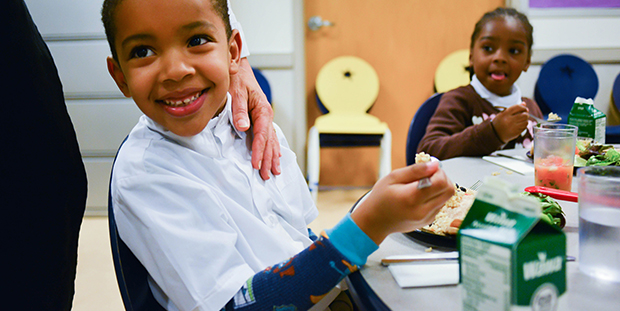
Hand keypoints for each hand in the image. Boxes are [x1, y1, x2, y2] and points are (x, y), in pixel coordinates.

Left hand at [230, 58, 280, 179]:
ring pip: (272, 141)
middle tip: (266, 175)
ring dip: (273, 157)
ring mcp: (265, 118)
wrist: (240, 68)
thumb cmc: (238, 78)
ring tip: (274, 172)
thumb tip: (243, 127)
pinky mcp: (261, 119)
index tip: (256, 164)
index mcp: (262, 109)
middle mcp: (267, 115)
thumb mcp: (236, 91)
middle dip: (268, 159)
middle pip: (269, 141)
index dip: (259, 151)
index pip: (262, 135)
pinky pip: (270, 136)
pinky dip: (273, 148)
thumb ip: (239, 109)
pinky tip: (276, 157)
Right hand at [351, 161, 454, 244]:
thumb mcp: (393, 177)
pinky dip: (436, 196)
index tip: (429, 168)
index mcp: (411, 197)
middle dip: (443, 178)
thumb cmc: (380, 199)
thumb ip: (415, 170)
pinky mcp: (429, 221)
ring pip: (447, 197)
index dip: (439, 171)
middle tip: (428, 174)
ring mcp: (427, 218)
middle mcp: (422, 210)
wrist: (375, 221)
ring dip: (440, 187)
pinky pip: (441, 204)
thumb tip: (434, 164)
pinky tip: (422, 195)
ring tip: (423, 185)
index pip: (440, 182)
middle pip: (449, 190)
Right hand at [492, 102, 528, 142]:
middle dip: (526, 114)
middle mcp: (509, 121)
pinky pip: (524, 127)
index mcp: (504, 114)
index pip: (517, 107)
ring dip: (525, 119)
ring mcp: (513, 128)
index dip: (523, 107)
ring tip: (522, 119)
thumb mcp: (503, 113)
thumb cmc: (500, 121)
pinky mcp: (516, 133)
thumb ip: (514, 108)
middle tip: (524, 114)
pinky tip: (520, 124)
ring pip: (526, 121)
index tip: (524, 108)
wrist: (495, 134)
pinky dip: (524, 125)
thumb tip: (524, 103)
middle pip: (524, 115)